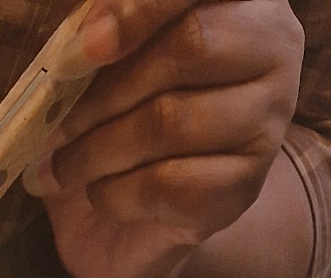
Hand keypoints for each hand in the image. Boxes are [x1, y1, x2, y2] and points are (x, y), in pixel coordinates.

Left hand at [25, 0, 303, 277]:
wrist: (146, 205)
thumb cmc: (127, 107)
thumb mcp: (111, 53)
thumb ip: (103, 29)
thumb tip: (81, 41)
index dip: (141, 10)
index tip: (84, 47)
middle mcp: (274, 47)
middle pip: (190, 47)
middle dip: (105, 92)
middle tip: (55, 124)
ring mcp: (268, 119)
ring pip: (173, 122)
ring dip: (98, 151)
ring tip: (61, 166)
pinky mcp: (245, 187)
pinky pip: (168, 184)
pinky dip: (116, 192)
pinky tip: (99, 191)